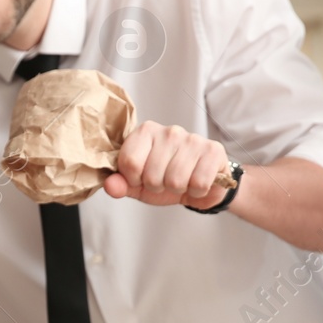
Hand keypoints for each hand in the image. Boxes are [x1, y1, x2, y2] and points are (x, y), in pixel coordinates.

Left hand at [105, 121, 230, 208]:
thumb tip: (110, 185)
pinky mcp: (213, 150)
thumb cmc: (165, 179)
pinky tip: (197, 181)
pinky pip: (198, 183)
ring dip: (177, 189)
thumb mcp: (138, 185)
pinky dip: (196, 191)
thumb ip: (120, 184)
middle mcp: (169, 131)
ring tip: (181, 181)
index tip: (142, 178)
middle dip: (157, 187)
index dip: (134, 180)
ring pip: (175, 180)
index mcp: (145, 132)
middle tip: (166, 181)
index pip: (129, 161)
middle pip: (152, 175)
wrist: (199, 185)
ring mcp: (192, 139)